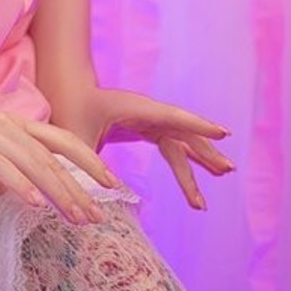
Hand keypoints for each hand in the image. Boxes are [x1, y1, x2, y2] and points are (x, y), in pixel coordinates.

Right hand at [0, 102, 127, 224]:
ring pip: (34, 162)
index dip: (90, 161)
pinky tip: (35, 205)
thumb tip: (30, 205)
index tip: (112, 185)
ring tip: (76, 216)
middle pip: (55, 156)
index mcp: (14, 126)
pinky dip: (20, 185)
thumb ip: (5, 183)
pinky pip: (2, 167)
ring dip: (58, 191)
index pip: (62, 142)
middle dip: (80, 186)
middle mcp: (8, 125)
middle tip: (99, 215)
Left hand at [51, 85, 234, 211]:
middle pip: (181, 131)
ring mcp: (146, 119)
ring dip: (201, 158)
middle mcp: (144, 112)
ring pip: (180, 140)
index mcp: (131, 109)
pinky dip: (185, 160)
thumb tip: (98, 199)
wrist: (63, 91)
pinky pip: (171, 144)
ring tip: (224, 174)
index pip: (170, 117)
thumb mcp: (73, 139)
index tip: (222, 132)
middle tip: (227, 170)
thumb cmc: (67, 110)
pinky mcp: (144, 128)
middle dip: (205, 149)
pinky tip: (201, 174)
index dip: (196, 125)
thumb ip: (87, 167)